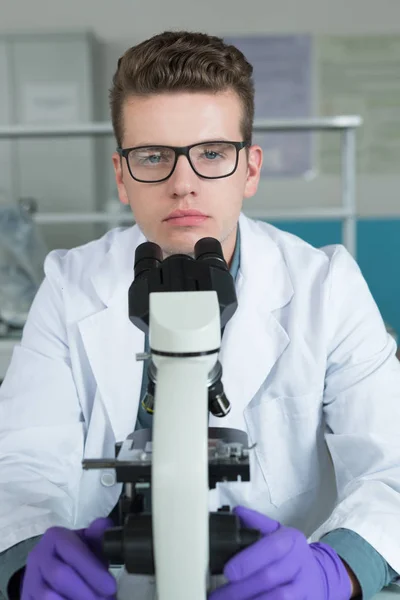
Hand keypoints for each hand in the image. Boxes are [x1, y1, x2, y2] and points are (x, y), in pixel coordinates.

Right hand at [21, 517, 116, 599]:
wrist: (53, 567)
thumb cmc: (78, 556)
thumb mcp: (89, 544)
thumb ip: (98, 536)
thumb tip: (104, 526)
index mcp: (55, 537)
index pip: (73, 552)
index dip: (93, 571)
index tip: (111, 587)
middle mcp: (38, 556)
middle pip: (60, 576)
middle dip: (85, 592)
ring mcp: (29, 579)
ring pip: (47, 596)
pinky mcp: (26, 597)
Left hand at [209, 506, 351, 599]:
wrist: (316, 576)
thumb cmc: (289, 552)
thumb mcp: (278, 533)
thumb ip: (258, 523)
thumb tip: (236, 512)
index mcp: (291, 540)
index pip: (271, 548)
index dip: (249, 560)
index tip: (228, 572)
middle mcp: (300, 562)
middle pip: (270, 577)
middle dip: (241, 588)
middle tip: (219, 596)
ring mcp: (304, 586)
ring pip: (278, 598)